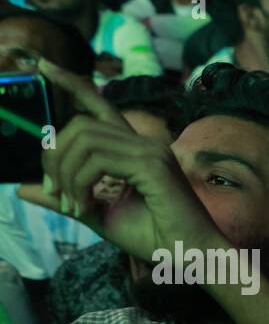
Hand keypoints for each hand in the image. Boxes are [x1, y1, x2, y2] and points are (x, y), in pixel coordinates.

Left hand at [21, 58, 227, 265]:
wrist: (191, 257)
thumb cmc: (155, 238)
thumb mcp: (99, 214)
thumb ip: (65, 197)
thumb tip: (22, 188)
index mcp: (136, 150)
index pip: (100, 105)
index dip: (71, 82)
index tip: (43, 66)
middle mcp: (145, 143)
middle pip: (80, 125)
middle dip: (55, 157)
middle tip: (54, 193)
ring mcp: (150, 151)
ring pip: (84, 140)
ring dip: (66, 174)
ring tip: (72, 206)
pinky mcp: (152, 165)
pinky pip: (97, 161)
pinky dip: (80, 184)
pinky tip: (85, 207)